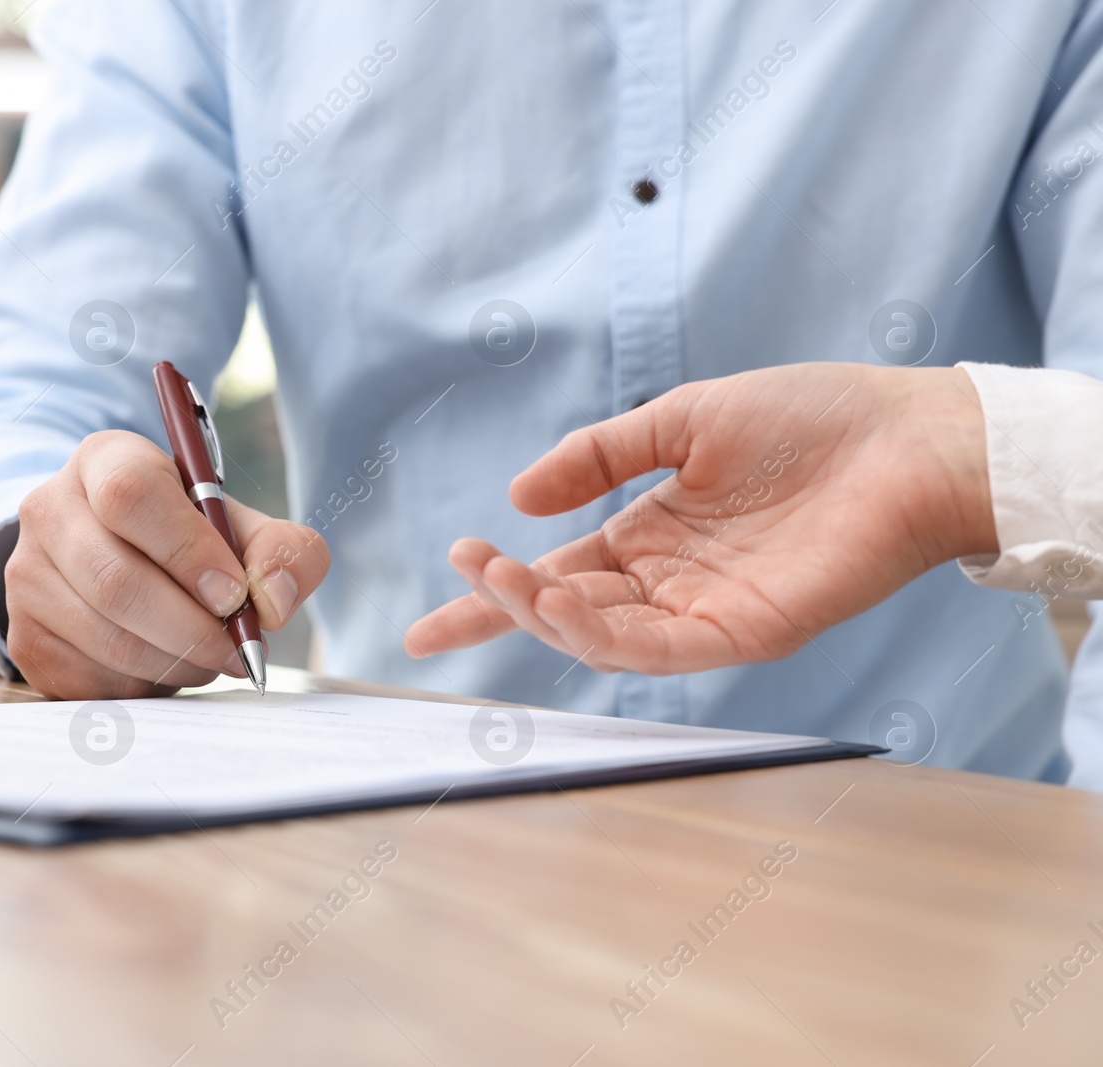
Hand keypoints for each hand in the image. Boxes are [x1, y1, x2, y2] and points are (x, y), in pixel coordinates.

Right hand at [6, 430, 328, 698]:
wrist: (125, 565)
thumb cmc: (193, 541)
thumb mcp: (245, 529)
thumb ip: (283, 552)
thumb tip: (273, 600)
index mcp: (105, 460)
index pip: (131, 495)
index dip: (188, 552)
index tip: (233, 593)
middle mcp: (49, 509)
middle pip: (116, 580)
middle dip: (193, 628)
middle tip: (236, 648)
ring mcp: (27, 577)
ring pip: (107, 637)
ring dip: (176, 661)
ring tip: (209, 655)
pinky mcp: (25, 638)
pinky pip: (92, 678)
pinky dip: (145, 684)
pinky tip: (165, 664)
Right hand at [405, 364, 994, 674]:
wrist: (909, 436)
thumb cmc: (813, 420)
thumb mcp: (683, 419)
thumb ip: (600, 454)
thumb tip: (518, 496)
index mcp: (649, 536)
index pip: (552, 575)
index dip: (487, 596)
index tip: (423, 626)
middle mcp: (668, 583)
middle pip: (564, 611)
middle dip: (501, 601)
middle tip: (464, 567)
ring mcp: (705, 612)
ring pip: (601, 637)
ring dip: (543, 615)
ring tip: (503, 578)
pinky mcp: (746, 632)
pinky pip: (660, 650)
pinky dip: (603, 637)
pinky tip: (562, 605)